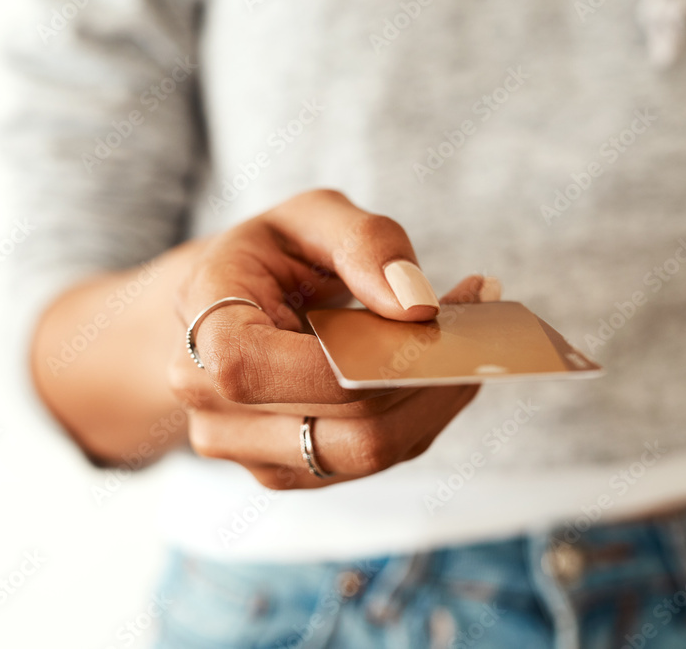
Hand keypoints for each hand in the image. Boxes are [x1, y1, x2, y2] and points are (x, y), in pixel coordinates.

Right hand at [170, 189, 499, 488]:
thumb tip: (418, 308)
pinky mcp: (281, 469)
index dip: (371, 359)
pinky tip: (428, 372)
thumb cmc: (264, 257)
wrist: (218, 305)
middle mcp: (210, 404)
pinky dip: (413, 418)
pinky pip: (368, 460)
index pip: (283, 373)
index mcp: (205, 331)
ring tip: (464, 344)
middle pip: (347, 424)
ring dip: (432, 402)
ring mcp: (243, 448)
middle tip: (481, 321)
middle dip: (429, 376)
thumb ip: (364, 243)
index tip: (443, 311)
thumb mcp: (308, 217)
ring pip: (368, 452)